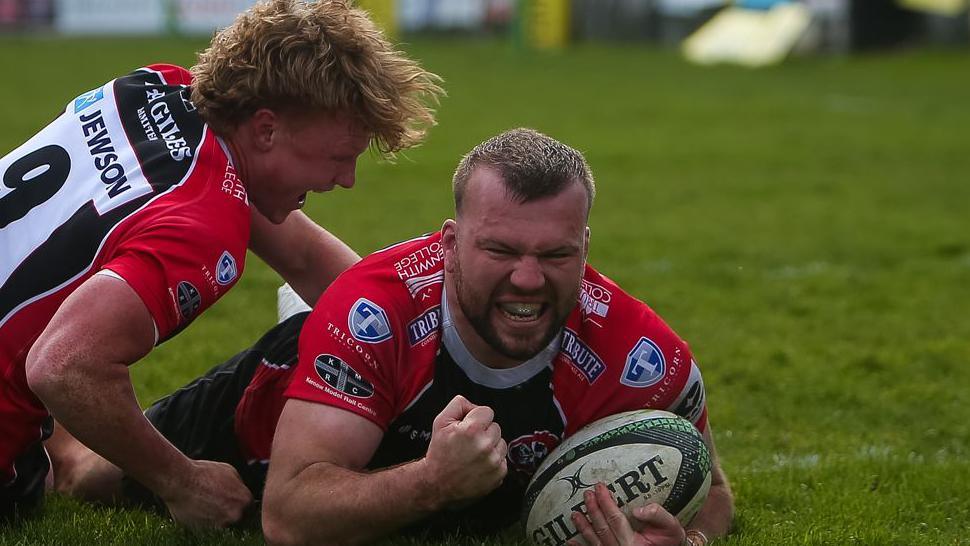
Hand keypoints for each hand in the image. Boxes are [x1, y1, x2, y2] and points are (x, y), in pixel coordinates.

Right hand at [160, 459, 252, 527]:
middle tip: (220, 504)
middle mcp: (235, 516)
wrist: (180, 482)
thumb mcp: (230, 471)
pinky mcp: (204, 533)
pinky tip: (200, 511)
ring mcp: (220, 526)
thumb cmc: (204, 473)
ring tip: (208, 506)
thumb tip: (242, 492)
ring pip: (224, 525)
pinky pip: (209, 530)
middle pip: (239, 519)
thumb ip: (240, 486)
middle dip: (232, 513)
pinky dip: (206, 523)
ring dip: (219, 519)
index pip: (250, 509)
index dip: (242, 505)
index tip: (235, 503)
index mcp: (245, 501)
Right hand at [423, 395, 507, 504]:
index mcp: (472, 430)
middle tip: (469, 443)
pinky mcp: (499, 474)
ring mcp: (494, 461)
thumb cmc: (439, 454)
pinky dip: (493, 461)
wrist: (437, 484)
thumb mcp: (440, 422)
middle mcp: (485, 445)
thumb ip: (458, 405)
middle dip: (484, 432)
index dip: (477, 418)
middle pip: (496, 427)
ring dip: (491, 446)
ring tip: (474, 454)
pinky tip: (479, 464)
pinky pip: (503, 460)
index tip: (469, 427)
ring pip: (501, 443)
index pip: (487, 411)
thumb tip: (472, 404)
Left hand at [568, 483, 685, 545]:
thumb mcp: (671, 526)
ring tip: (575, 514)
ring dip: (584, 527)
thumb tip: (637, 510)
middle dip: (593, 509)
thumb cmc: (670, 541)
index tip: (599, 487)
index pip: (615, 518)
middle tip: (587, 494)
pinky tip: (570, 541)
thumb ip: (657, 515)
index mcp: (634, 543)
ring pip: (595, 541)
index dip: (606, 502)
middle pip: (602, 528)